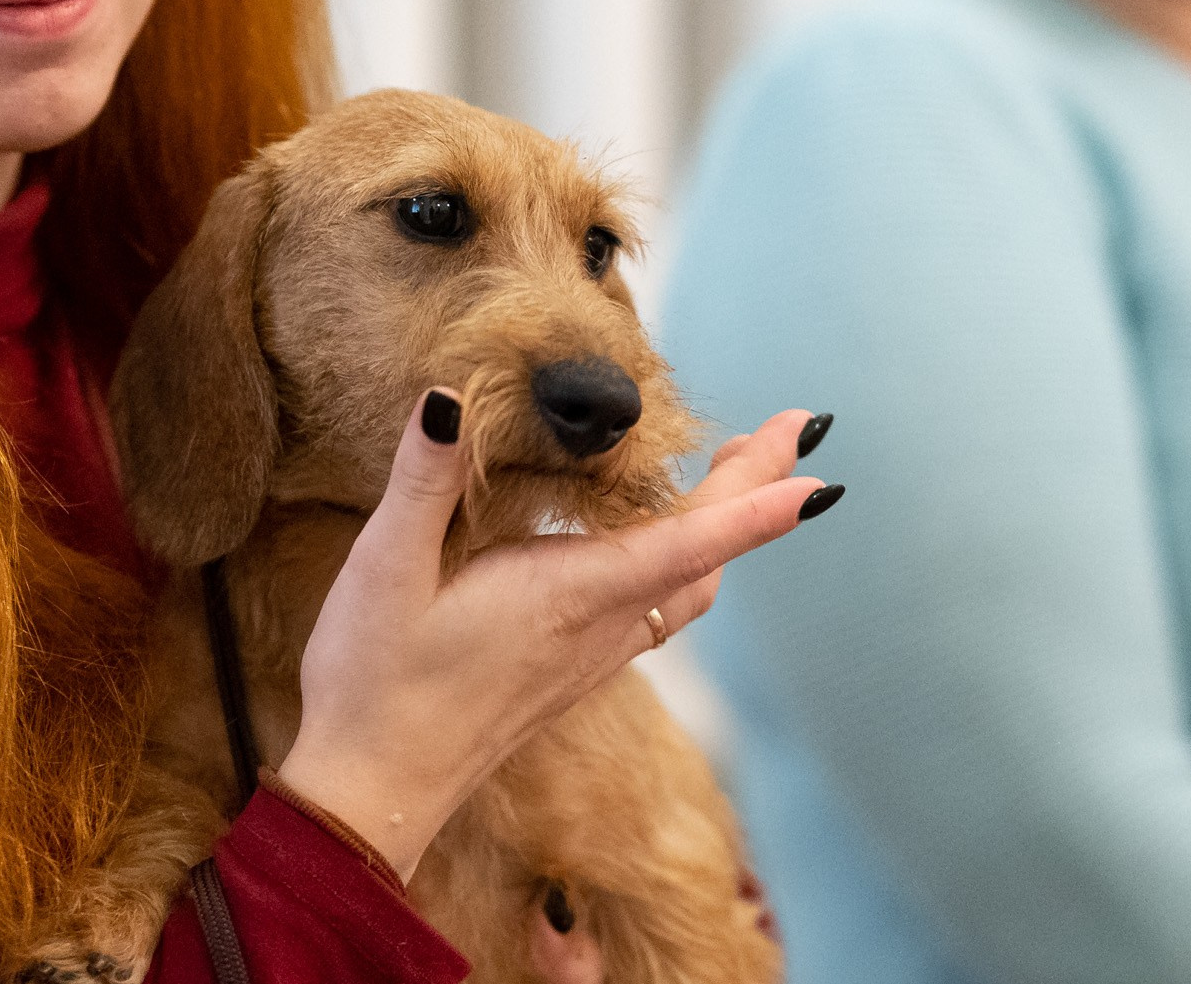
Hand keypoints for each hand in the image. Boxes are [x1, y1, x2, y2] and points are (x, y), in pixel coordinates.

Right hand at [274, 396, 835, 879]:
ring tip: (744, 470)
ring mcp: (588, 656)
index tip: (819, 475)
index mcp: (565, 596)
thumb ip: (425, 479)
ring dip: (724, 526)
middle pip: (702, 555)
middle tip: (800, 425)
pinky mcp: (570, 671)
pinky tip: (661, 541)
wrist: (371, 793)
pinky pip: (656, 609)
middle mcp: (594, 628)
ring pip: (686, 587)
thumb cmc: (374, 683)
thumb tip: (449, 397)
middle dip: (754, 487)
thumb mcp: (384, 567)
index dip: (755, 508)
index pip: (685, 545)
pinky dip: (685, 558)